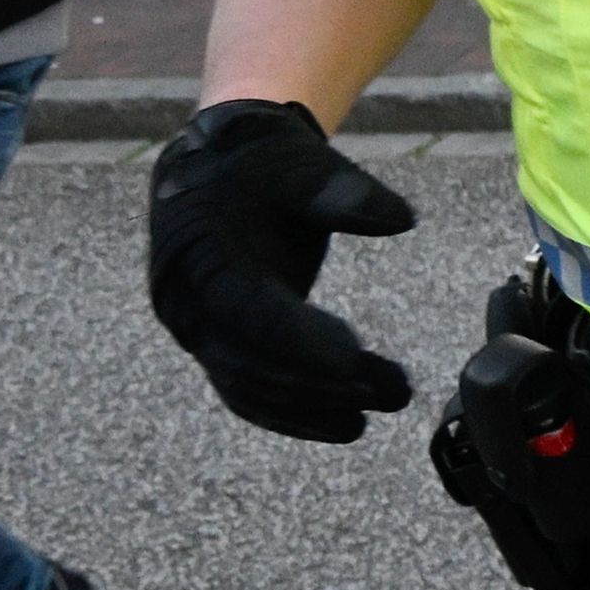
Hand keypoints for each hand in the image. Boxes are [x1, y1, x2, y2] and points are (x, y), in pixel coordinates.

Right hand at [146, 99, 418, 441]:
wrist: (213, 169)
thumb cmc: (259, 164)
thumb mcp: (297, 164)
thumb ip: (340, 192)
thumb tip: (400, 219)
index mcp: (202, 259)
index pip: (248, 312)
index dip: (298, 338)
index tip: (354, 355)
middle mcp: (189, 306)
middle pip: (253, 362)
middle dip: (323, 383)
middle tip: (395, 389)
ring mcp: (199, 332)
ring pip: (252, 386)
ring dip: (317, 404)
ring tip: (386, 405)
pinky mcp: (218, 346)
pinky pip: (248, 393)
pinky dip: (294, 414)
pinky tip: (347, 425)